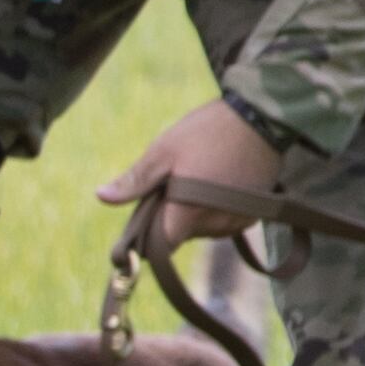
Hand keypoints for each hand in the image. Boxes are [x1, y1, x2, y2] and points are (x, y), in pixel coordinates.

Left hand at [95, 97, 283, 250]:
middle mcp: (216, 225)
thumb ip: (135, 181)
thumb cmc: (208, 132)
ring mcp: (238, 221)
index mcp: (190, 213)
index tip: (142, 220)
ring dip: (193, 213)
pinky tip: (216, 182)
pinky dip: (214, 209)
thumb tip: (101, 197)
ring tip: (196, 177)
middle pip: (181, 235)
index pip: (162, 246)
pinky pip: (223, 221)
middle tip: (171, 182)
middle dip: (170, 216)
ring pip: (203, 228)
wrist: (262, 119)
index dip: (148, 239)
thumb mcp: (164, 151)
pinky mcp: (254, 214)